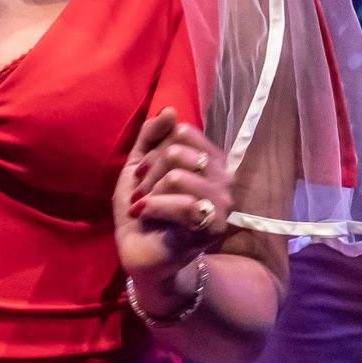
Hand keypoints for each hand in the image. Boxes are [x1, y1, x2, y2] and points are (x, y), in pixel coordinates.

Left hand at [115, 108, 232, 313]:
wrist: (140, 252)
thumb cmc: (143, 209)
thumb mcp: (138, 166)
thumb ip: (151, 137)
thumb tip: (169, 110)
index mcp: (209, 162)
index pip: (183, 132)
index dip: (154, 148)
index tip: (143, 171)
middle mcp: (223, 180)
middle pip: (176, 153)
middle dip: (148, 174)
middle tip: (142, 194)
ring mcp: (221, 205)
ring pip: (178, 176)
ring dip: (149, 192)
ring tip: (143, 207)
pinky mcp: (212, 228)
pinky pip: (182, 204)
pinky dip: (153, 208)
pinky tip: (145, 215)